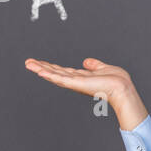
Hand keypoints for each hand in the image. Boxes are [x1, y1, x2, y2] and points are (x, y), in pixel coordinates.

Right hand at [24, 57, 148, 129]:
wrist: (123, 88)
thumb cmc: (118, 81)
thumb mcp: (103, 68)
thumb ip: (94, 65)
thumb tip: (86, 62)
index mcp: (82, 77)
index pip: (63, 71)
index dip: (51, 67)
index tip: (40, 63)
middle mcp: (76, 81)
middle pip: (55, 73)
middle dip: (41, 67)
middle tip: (28, 62)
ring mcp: (75, 83)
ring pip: (55, 75)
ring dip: (41, 69)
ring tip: (29, 64)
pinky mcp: (76, 84)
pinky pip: (61, 79)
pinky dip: (50, 75)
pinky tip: (40, 71)